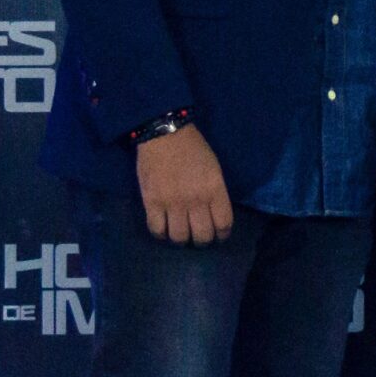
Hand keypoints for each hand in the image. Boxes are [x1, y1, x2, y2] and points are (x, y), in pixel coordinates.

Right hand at [137, 125, 233, 245]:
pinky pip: (157, 230)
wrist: (164, 135)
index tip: (219, 236)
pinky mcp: (151, 203)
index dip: (222, 235)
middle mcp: (195, 201)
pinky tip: (164, 229)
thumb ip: (216, 193)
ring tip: (181, 234)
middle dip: (202, 241)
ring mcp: (172, 203)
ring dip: (182, 240)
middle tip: (198, 237)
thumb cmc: (193, 149)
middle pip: (202, 236)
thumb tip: (214, 215)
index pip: (223, 224)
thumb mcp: (215, 169)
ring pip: (179, 237)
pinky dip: (161, 234)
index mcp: (214, 190)